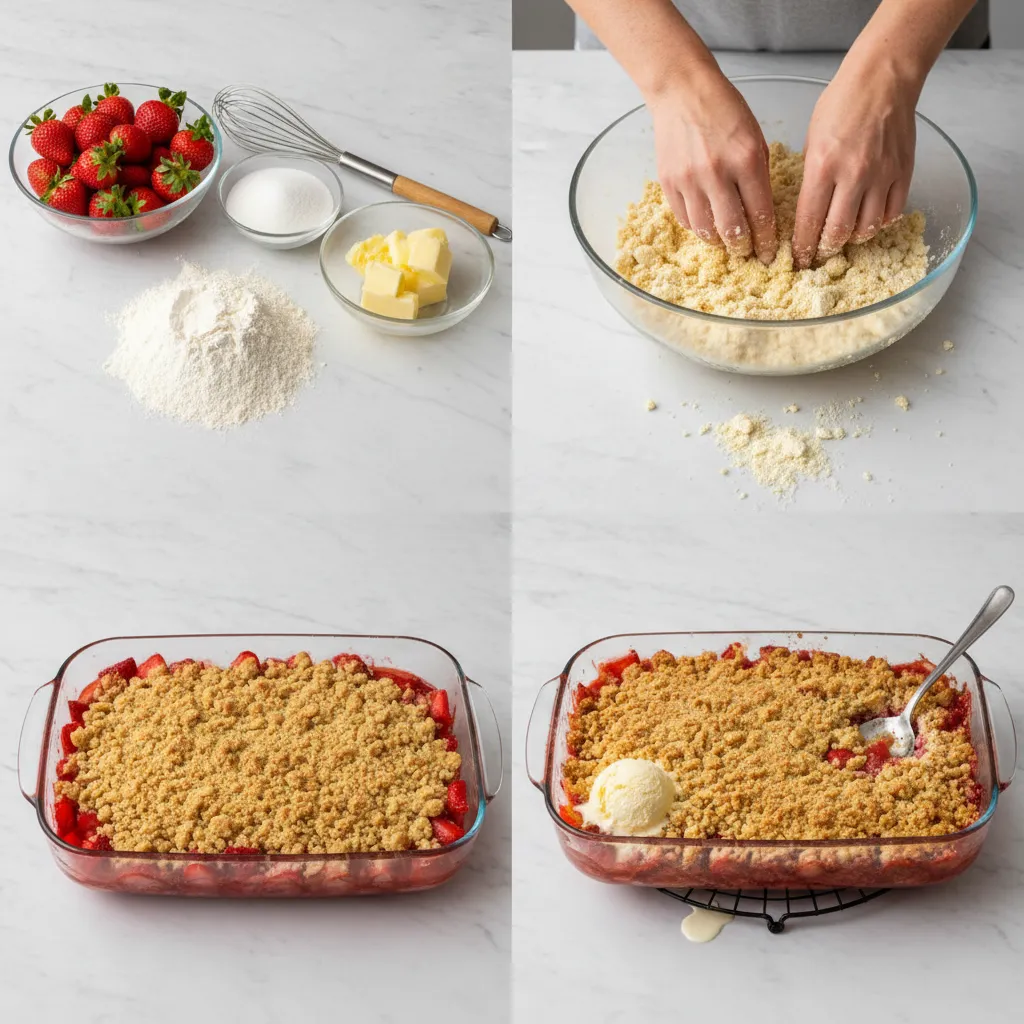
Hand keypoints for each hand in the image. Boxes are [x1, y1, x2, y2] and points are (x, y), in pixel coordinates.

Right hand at [648, 65, 777, 263]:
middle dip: (742, 246)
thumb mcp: (754, 137)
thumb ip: (758, 176)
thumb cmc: (724, 110)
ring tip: (725, 240)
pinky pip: (685, 219)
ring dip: (718, 241)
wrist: (682, 91)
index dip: (765, 240)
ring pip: (705, 230)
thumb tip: (759, 214)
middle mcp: (717, 173)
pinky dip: (697, 226)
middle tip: (746, 250)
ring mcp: (689, 180)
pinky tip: (705, 222)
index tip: (768, 254)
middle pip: (732, 229)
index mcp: (746, 160)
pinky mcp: (669, 183)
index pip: (760, 214)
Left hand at [793, 63, 916, 268]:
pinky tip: (869, 219)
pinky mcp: (903, 172)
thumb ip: (812, 176)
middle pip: (838, 233)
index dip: (802, 247)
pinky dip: (879, 223)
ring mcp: (882, 175)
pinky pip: (892, 212)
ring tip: (843, 236)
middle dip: (825, 249)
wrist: (884, 77)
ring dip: (852, 238)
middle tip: (819, 253)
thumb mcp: (811, 139)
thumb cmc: (842, 103)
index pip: (809, 222)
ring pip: (867, 228)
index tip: (798, 260)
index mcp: (822, 167)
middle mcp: (853, 175)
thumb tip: (810, 209)